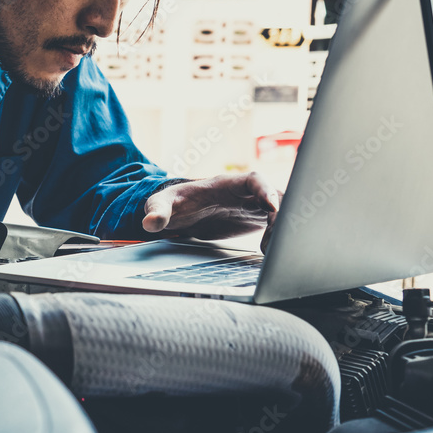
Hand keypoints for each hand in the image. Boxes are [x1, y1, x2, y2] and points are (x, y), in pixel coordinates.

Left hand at [142, 172, 282, 251]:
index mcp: (226, 184)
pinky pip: (275, 225)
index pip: (254, 180)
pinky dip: (277, 237)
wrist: (180, 212)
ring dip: (282, 228)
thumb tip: (149, 223)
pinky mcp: (254, 220)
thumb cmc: (174, 202)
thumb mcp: (161, 204)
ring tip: (270, 249)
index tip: (271, 206)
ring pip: (280, 211)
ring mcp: (252, 206)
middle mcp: (244, 193)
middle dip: (283, 213)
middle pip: (276, 195)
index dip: (265, 190)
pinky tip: (268, 253)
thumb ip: (157, 211)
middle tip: (278, 237)